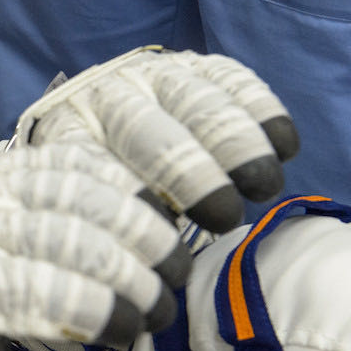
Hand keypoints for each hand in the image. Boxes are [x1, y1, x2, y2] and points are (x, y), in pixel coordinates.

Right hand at [0, 141, 185, 350]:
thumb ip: (48, 219)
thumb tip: (143, 222)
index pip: (70, 162)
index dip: (128, 189)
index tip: (166, 218)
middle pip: (77, 203)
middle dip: (139, 240)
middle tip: (173, 276)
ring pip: (65, 246)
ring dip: (124, 282)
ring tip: (155, 312)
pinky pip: (36, 290)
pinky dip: (89, 311)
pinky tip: (119, 330)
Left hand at [13, 46, 296, 232]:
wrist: (95, 112)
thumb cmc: (93, 181)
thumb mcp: (83, 206)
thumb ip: (104, 231)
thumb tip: (139, 287)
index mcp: (66, 136)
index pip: (92, 170)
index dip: (132, 210)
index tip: (165, 254)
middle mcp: (104, 97)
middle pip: (146, 131)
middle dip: (191, 175)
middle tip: (224, 216)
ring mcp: (151, 74)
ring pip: (195, 101)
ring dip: (236, 145)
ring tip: (262, 187)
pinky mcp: (193, 64)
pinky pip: (231, 79)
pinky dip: (261, 111)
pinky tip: (283, 147)